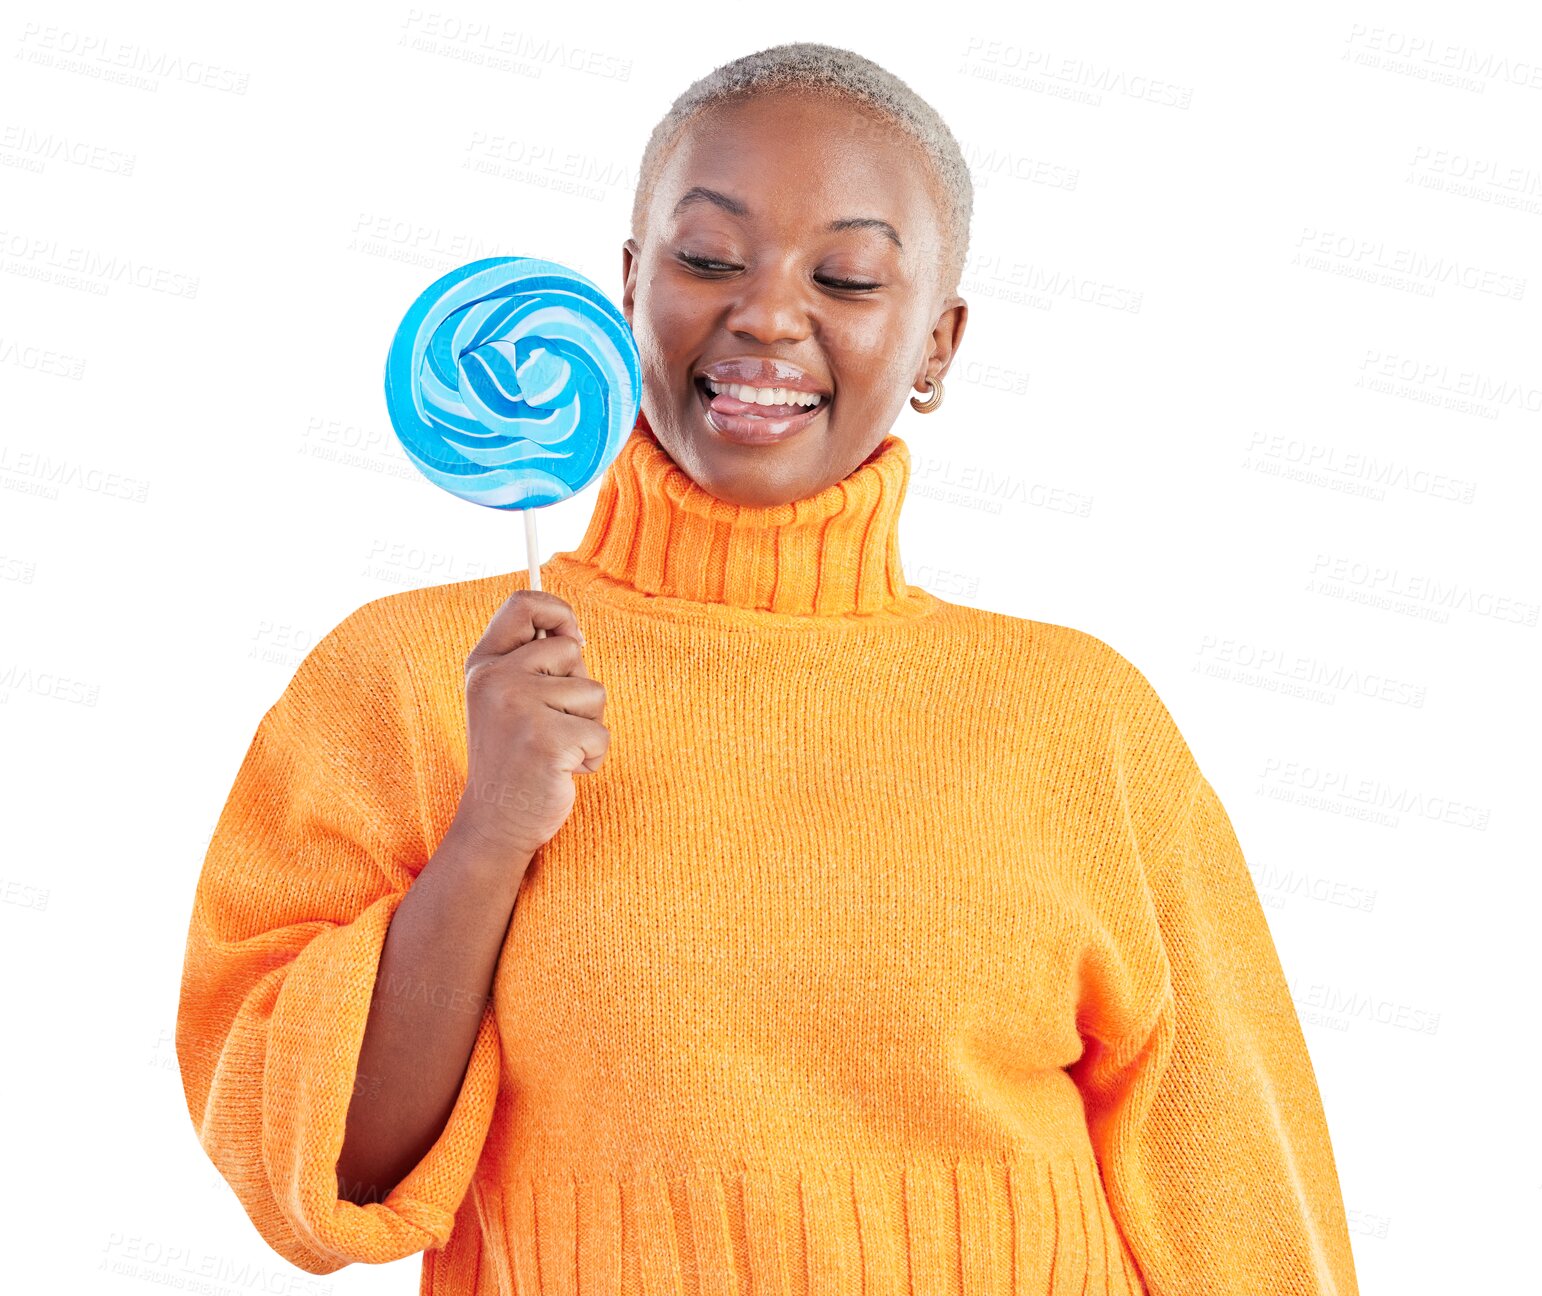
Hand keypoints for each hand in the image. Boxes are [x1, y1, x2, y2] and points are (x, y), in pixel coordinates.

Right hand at [451, 589, 608, 860]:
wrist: (497, 821)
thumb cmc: (515, 756)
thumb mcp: (509, 698)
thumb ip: (533, 661)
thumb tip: (576, 630)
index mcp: (485, 663)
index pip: (524, 603)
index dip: (558, 612)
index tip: (572, 639)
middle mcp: (496, 679)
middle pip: (572, 649)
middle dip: (577, 688)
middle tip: (549, 723)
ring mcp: (519, 708)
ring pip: (593, 693)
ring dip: (587, 726)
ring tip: (555, 749)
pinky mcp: (546, 741)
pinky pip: (601, 733)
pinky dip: (592, 756)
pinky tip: (562, 770)